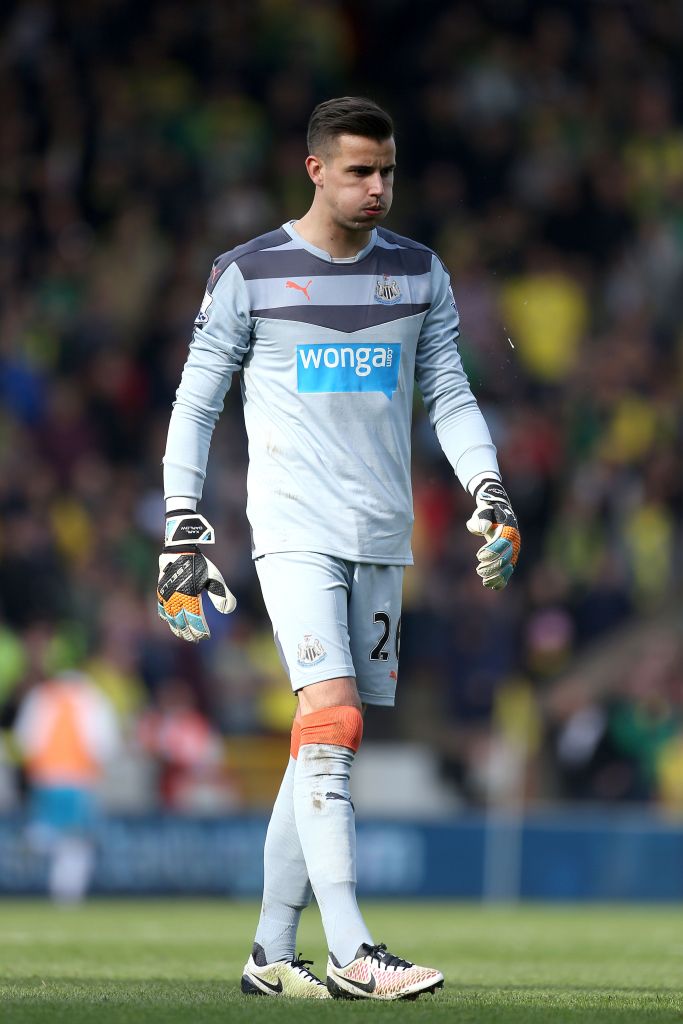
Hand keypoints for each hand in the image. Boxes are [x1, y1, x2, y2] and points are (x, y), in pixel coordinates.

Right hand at [157, 511, 235, 640]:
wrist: (180, 548)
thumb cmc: (200, 563)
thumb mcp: (214, 578)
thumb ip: (221, 594)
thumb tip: (228, 611)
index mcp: (189, 596)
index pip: (195, 620)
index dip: (200, 630)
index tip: (205, 636)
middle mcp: (176, 598)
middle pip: (182, 622)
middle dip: (189, 632)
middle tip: (196, 639)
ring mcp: (167, 595)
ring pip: (171, 617)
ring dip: (177, 627)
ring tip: (183, 634)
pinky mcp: (161, 590)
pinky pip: (161, 607)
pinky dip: (165, 616)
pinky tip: (168, 621)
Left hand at [466, 479, 520, 589]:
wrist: (496, 512)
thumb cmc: (488, 512)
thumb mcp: (483, 512)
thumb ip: (481, 519)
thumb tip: (483, 529)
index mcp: (509, 529)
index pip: (503, 543)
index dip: (492, 551)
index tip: (479, 556)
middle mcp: (514, 541)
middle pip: (506, 558)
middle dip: (493, 566)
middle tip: (478, 570)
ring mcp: (513, 550)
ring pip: (508, 567)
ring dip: (497, 576)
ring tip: (485, 582)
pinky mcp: (509, 557)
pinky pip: (508, 570)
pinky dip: (501, 579)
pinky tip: (492, 586)